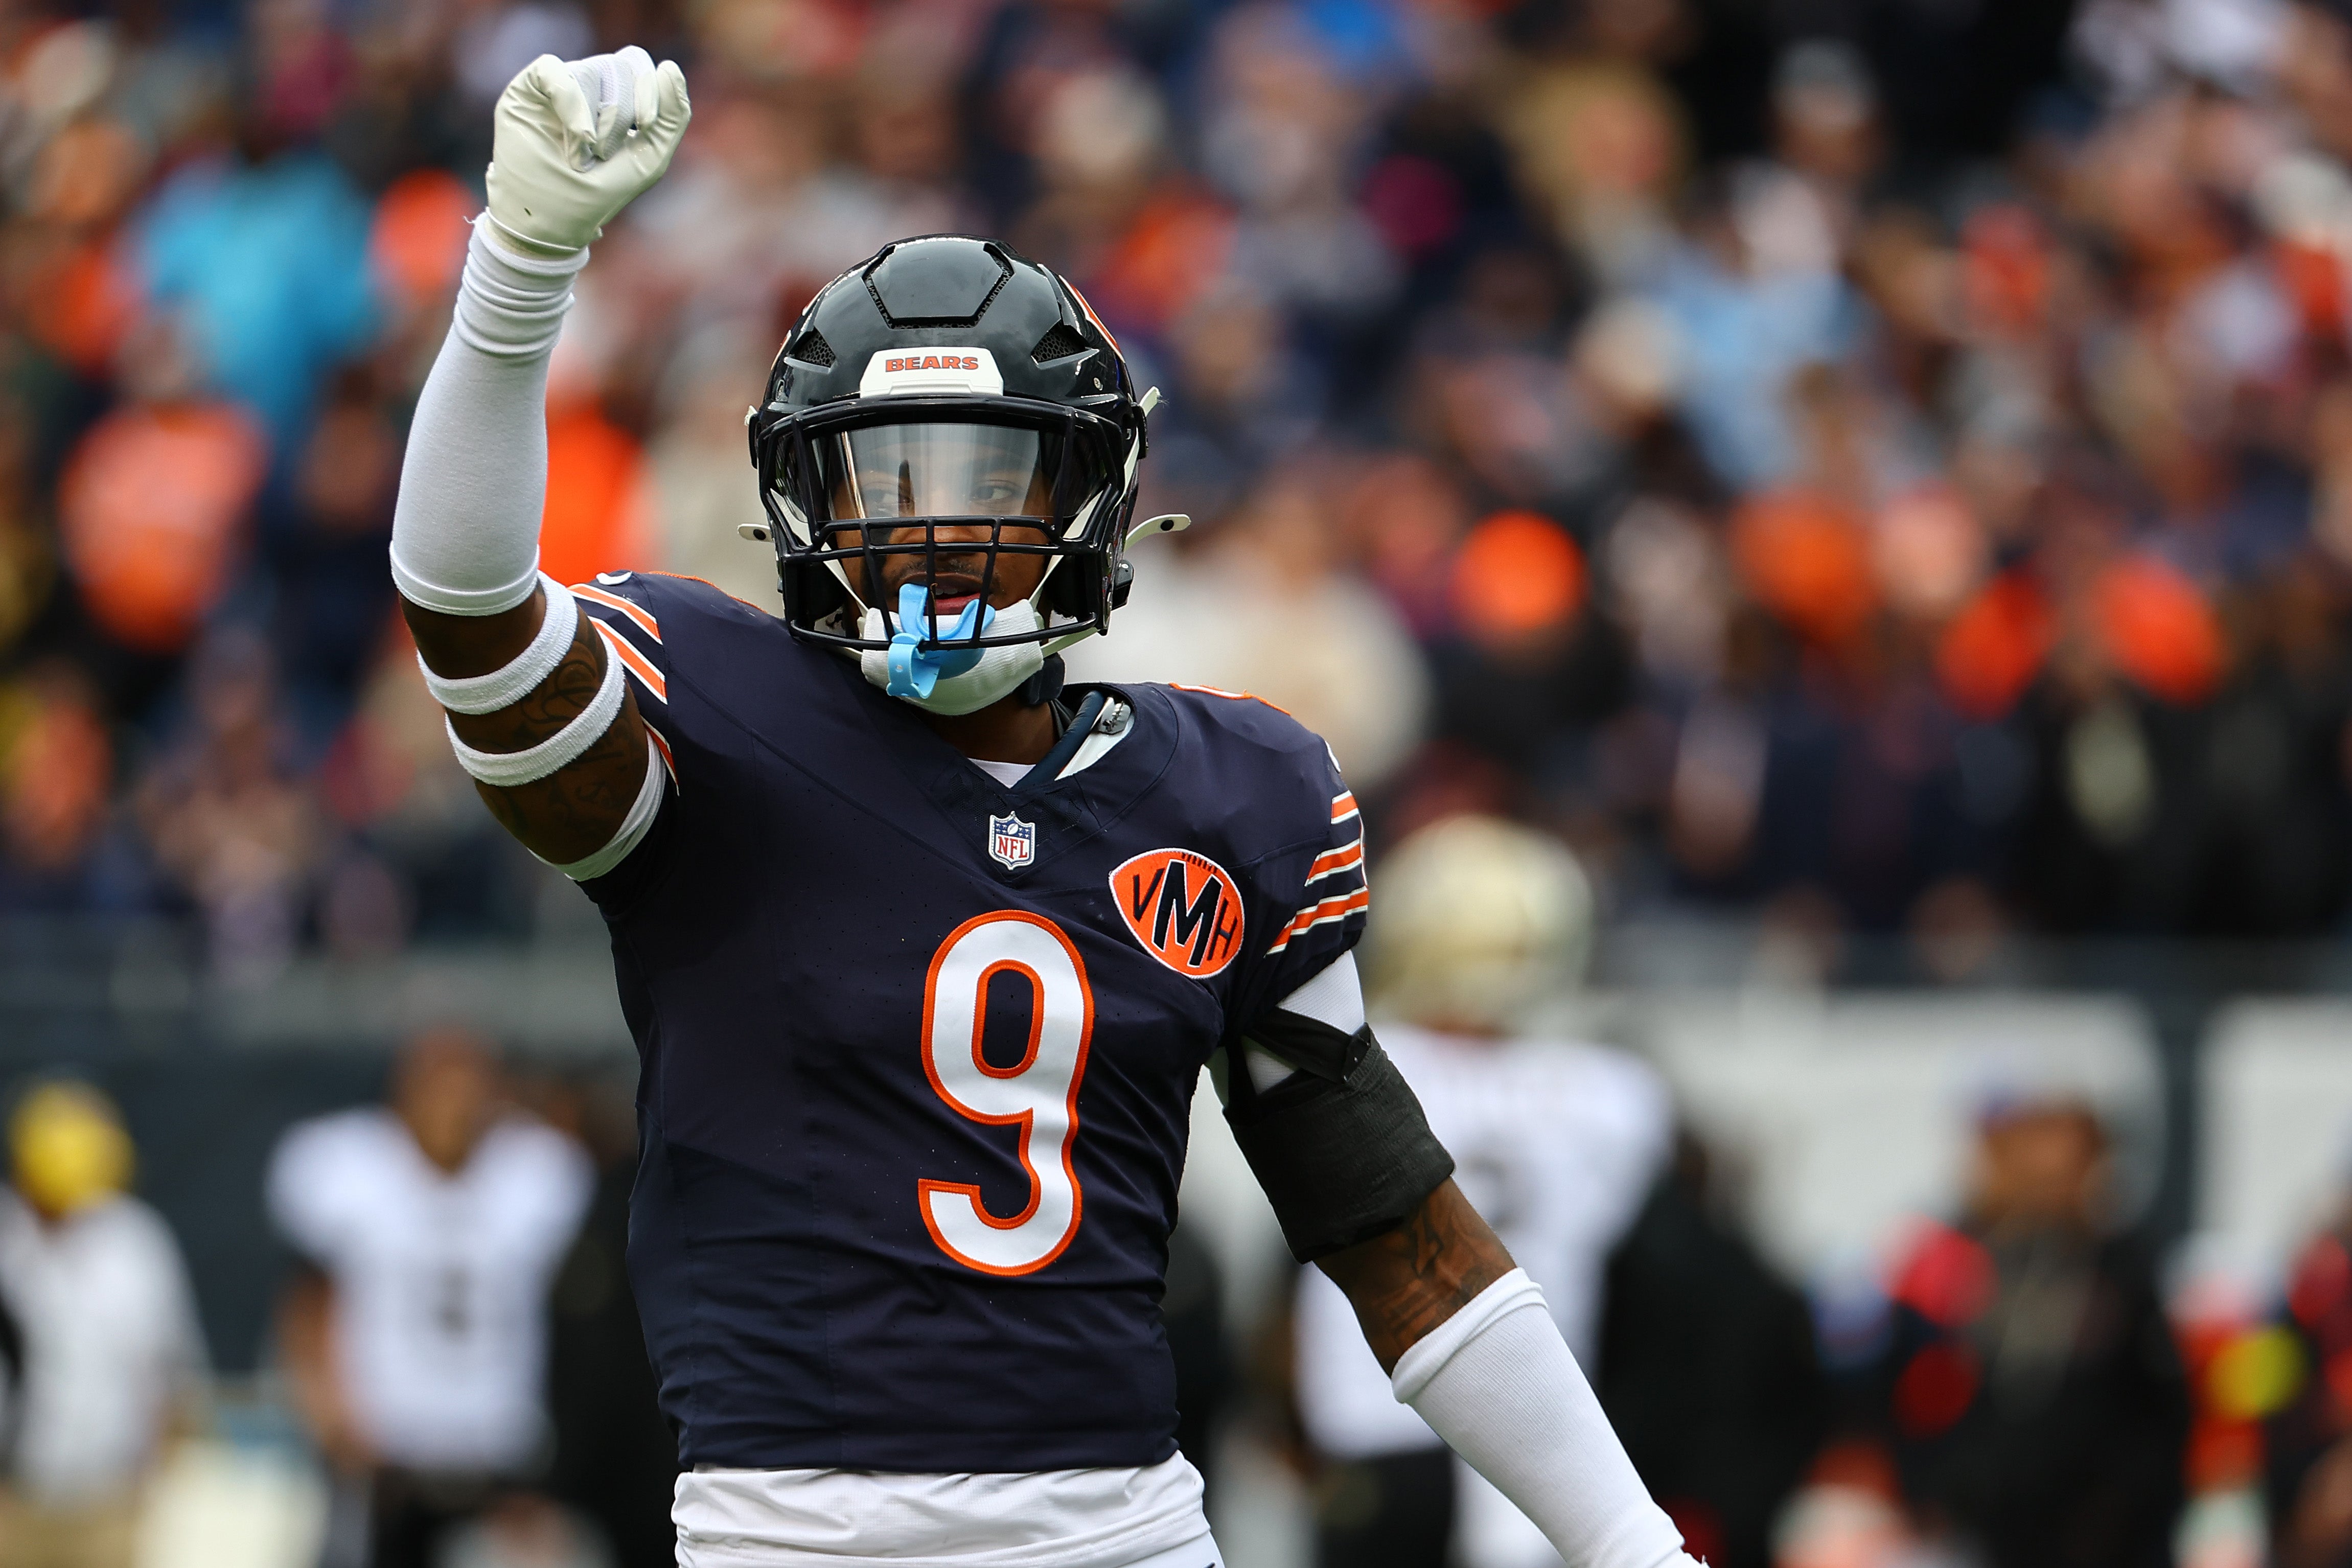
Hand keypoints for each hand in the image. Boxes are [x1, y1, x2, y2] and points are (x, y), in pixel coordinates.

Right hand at [484, 46, 689, 254]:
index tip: (647, 123)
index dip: (648, 87)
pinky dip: (572, 103)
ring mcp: (556, 86)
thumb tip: (669, 67)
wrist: (554, 221)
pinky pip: (555, 71)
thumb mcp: (649, 158)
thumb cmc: (600, 193)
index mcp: (615, 96)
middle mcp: (585, 85)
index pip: (636, 64)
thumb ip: (672, 116)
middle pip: (618, 66)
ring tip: (582, 157)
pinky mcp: (526, 90)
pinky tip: (578, 137)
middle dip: (621, 114)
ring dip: (596, 122)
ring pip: (590, 71)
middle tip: (605, 153)